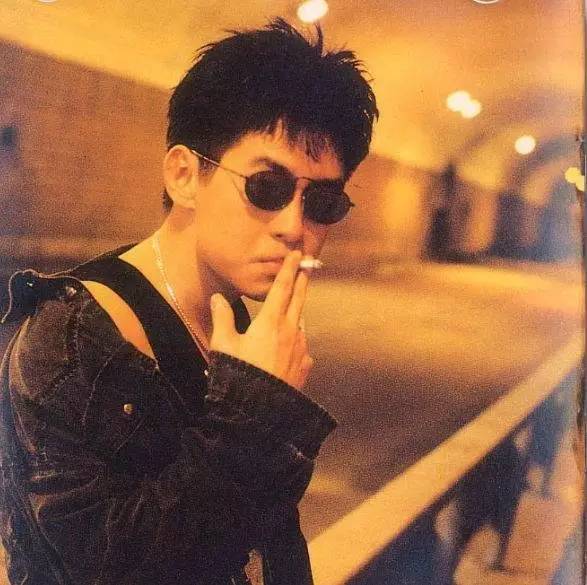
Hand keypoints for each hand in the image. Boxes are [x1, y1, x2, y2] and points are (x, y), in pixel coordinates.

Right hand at [210, 250, 313, 389]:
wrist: (259, 411)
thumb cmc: (238, 375)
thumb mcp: (224, 345)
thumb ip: (222, 318)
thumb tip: (217, 298)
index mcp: (270, 322)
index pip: (282, 288)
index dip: (289, 270)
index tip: (298, 255)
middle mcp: (290, 331)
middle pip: (298, 299)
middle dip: (302, 280)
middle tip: (308, 266)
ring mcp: (300, 349)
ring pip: (299, 324)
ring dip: (295, 314)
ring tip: (290, 311)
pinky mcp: (304, 366)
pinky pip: (301, 348)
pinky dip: (294, 342)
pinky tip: (287, 350)